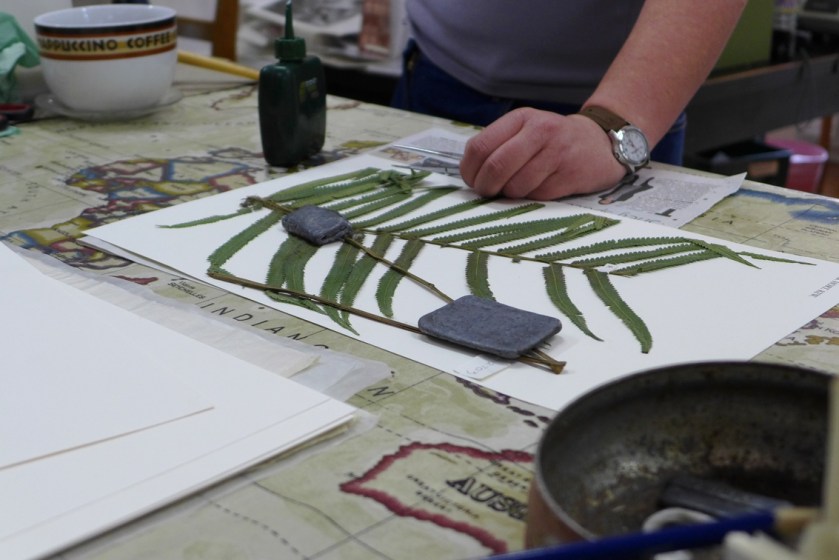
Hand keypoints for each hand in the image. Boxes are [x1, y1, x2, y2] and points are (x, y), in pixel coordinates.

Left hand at [459, 107, 627, 199]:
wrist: (599, 143)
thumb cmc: (552, 141)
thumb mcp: (524, 130)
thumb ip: (497, 146)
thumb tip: (470, 175)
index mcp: (521, 118)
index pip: (480, 147)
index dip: (469, 170)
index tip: (472, 181)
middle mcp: (539, 131)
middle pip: (495, 167)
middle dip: (485, 187)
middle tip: (488, 192)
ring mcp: (557, 152)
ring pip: (515, 186)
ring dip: (510, 194)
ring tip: (518, 187)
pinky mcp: (570, 174)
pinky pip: (537, 195)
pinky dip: (531, 197)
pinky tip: (540, 186)